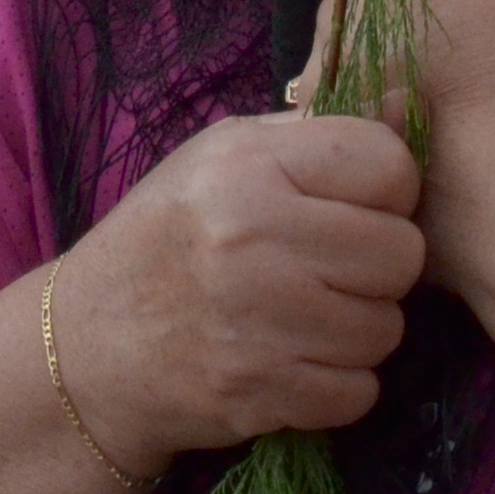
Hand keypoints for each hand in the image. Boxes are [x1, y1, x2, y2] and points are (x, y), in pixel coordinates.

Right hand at [50, 106, 423, 469]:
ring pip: (386, 328)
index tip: (349, 207)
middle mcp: (252, 238)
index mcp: (246, 165)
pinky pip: (360, 392)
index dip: (385, 189)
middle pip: (402, 253)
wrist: (87, 348)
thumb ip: (313, 132)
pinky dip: (335, 385)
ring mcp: (257, 323)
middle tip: (328, 269)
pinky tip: (292, 360)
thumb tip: (407, 101)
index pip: (389, 165)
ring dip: (356, 329)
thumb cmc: (167, 237)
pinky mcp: (261, 393)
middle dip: (377, 266)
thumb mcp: (222, 157)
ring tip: (304, 316)